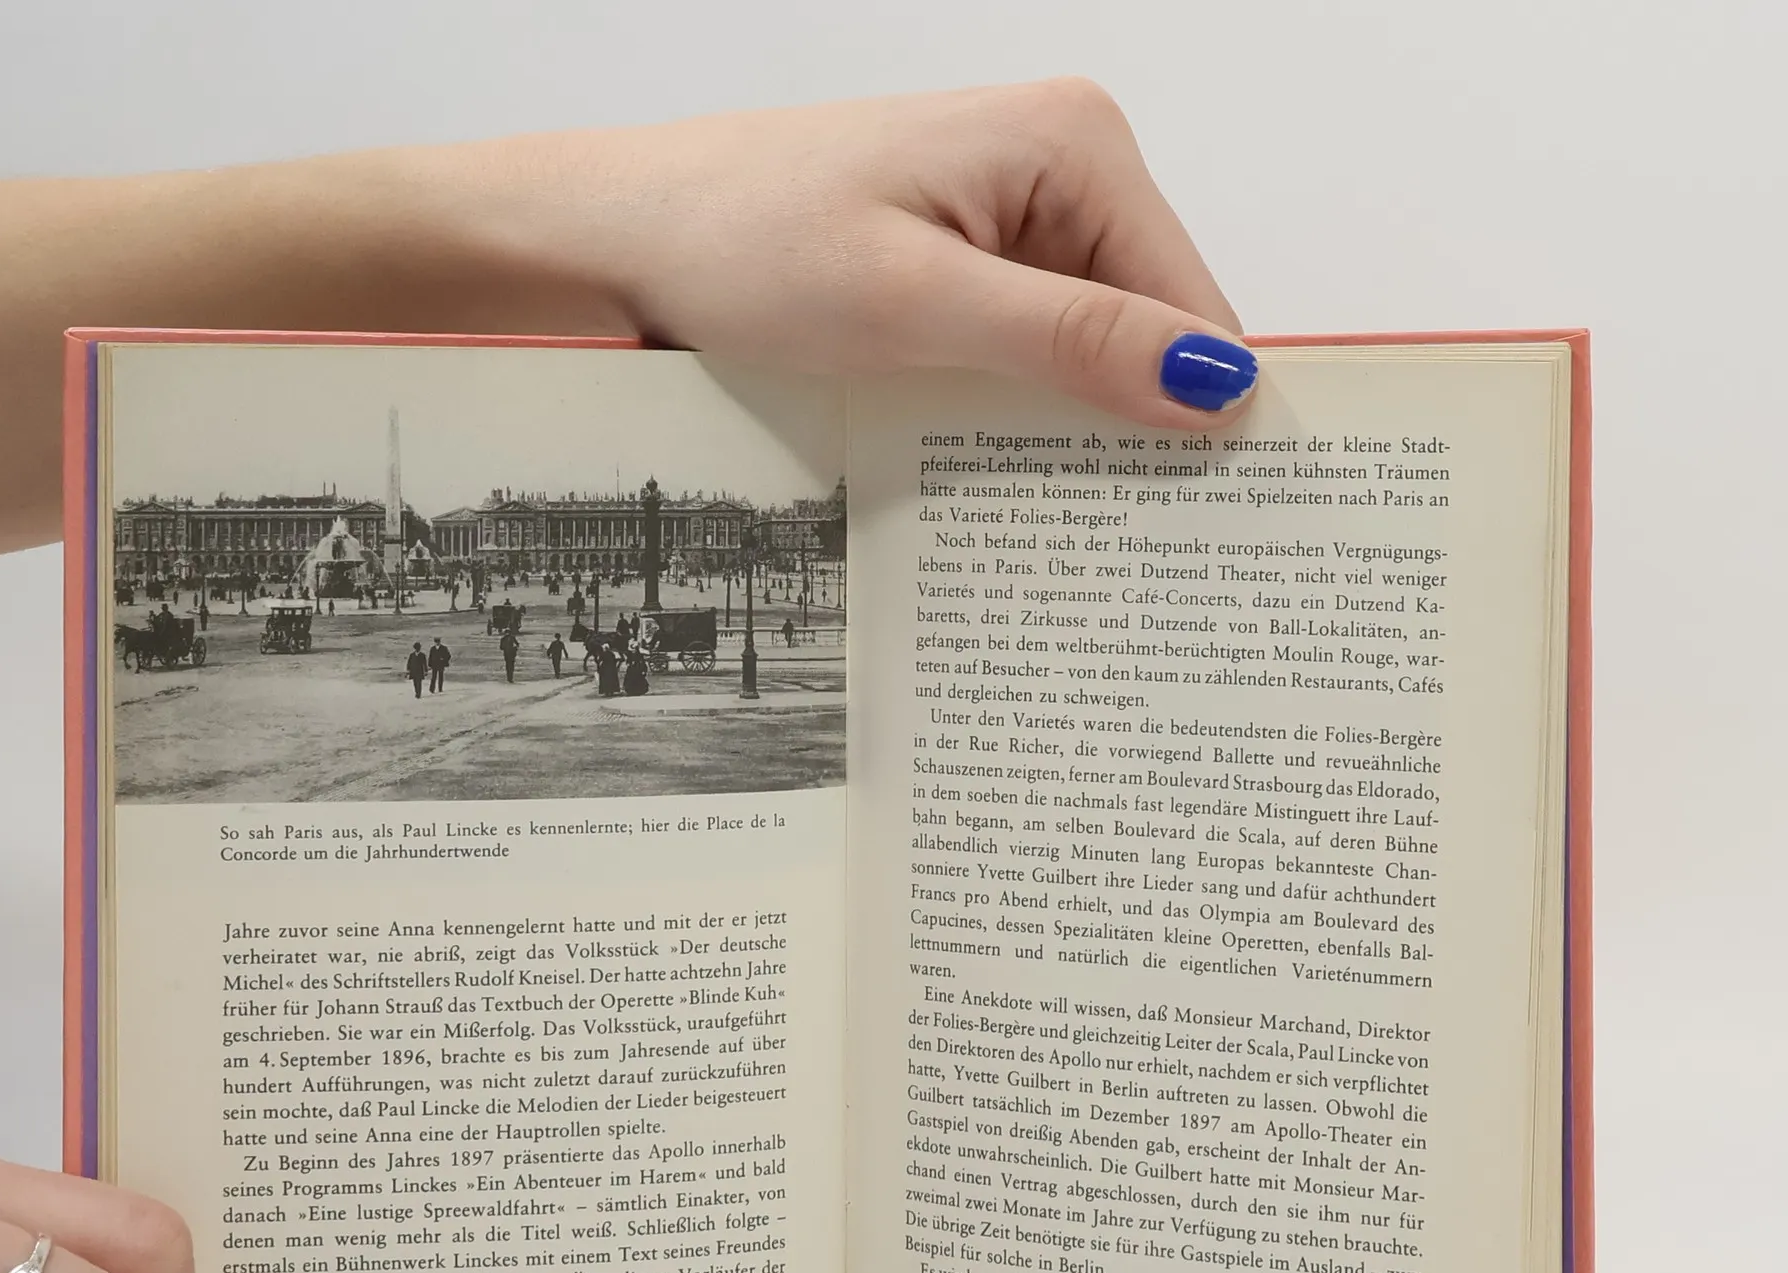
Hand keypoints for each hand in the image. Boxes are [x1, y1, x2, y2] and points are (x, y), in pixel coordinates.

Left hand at [0, 78, 1250, 569]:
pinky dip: (1008, 431)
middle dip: (1136, 444)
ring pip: (1081, 362)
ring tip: (1065, 556)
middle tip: (1136, 578)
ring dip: (1067, 448)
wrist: (599, 243)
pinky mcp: (948, 273)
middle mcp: (1056, 173)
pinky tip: (993, 500)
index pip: (1196, 308)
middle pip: (1147, 337)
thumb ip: (1069, 346)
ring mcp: (1000, 225)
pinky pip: (1016, 365)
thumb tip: (1221, 390)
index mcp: (1074, 147)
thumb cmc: (734, 246)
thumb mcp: (912, 306)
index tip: (1211, 546)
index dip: (1205, 426)